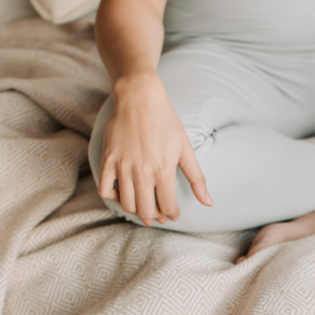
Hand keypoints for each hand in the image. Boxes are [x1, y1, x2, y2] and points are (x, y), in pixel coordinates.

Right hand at [98, 72, 212, 225]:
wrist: (139, 98)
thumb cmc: (165, 122)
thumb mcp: (185, 149)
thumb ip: (197, 178)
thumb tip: (209, 203)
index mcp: (163, 170)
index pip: (167, 207)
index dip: (172, 214)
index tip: (172, 213)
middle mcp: (142, 172)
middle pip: (146, 210)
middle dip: (155, 216)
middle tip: (159, 213)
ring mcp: (122, 167)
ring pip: (127, 204)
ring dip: (136, 211)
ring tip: (143, 206)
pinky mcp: (107, 160)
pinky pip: (105, 190)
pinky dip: (113, 198)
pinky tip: (123, 193)